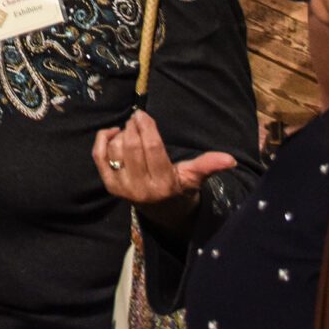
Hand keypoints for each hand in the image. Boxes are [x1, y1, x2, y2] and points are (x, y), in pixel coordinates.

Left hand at [96, 109, 237, 221]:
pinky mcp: (109, 185)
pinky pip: (98, 156)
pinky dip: (103, 140)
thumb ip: (208, 165)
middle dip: (133, 127)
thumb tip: (230, 159)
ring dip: (121, 134)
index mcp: (163, 184)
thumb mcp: (194, 178)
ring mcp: (122, 188)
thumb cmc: (181, 190)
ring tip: (132, 130)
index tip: (143, 114)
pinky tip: (114, 133)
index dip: (146, 127)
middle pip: (131, 147)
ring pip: (115, 150)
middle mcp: (140, 188)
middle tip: (138, 117)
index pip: (152, 149)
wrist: (162, 213)